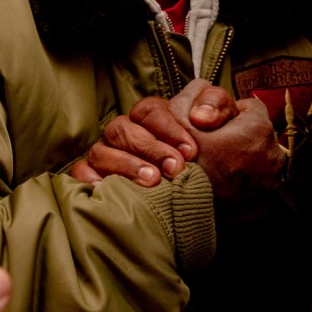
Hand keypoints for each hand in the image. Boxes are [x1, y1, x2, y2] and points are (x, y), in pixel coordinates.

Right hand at [71, 80, 237, 186]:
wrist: (217, 205)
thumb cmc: (216, 162)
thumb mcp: (230, 128)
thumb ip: (218, 106)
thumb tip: (201, 116)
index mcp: (154, 119)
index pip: (148, 110)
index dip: (167, 126)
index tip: (191, 150)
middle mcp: (128, 136)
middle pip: (122, 128)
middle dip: (150, 147)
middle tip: (176, 168)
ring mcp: (108, 159)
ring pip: (100, 151)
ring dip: (125, 165)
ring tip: (153, 182)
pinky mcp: (96, 183)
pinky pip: (80, 176)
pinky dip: (90, 180)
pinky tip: (110, 191)